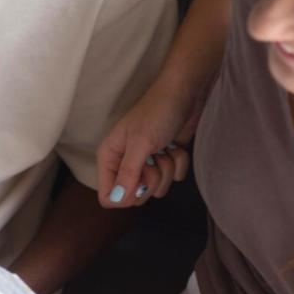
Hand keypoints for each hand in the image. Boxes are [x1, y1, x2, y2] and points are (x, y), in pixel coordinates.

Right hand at [97, 81, 203, 208]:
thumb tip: (117, 200)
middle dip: (150, 180)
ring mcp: (147, 162)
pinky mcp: (165, 160)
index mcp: (110, 157)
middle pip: (134, 195)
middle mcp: (125, 162)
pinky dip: (178, 162)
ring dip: (166, 169)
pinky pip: (174, 178)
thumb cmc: (157, 112)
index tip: (139, 180)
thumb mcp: (140, 143)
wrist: (184, 93)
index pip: (108, 196)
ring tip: (164, 147)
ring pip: (156, 188)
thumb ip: (128, 174)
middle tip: (153, 158)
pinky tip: (175, 145)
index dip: (125, 195)